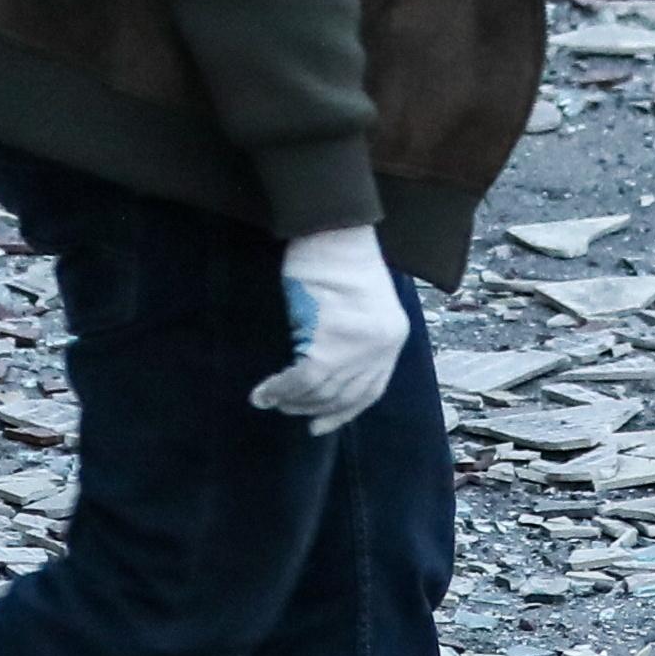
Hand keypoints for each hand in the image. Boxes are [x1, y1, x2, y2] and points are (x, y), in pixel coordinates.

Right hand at [256, 225, 408, 430]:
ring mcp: (356, 348)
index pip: (370, 391)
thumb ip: (352, 337)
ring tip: (271, 400)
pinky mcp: (328, 342)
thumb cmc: (340, 257)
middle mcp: (380, 348)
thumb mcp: (359, 304)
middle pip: (343, 395)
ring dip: (291, 400)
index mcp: (393, 338)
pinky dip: (278, 389)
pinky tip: (262, 393)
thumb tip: (321, 373)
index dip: (343, 412)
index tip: (320, 425)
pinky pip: (300, 379)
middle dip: (311, 408)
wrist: (334, 230)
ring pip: (320, 391)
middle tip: (287, 409)